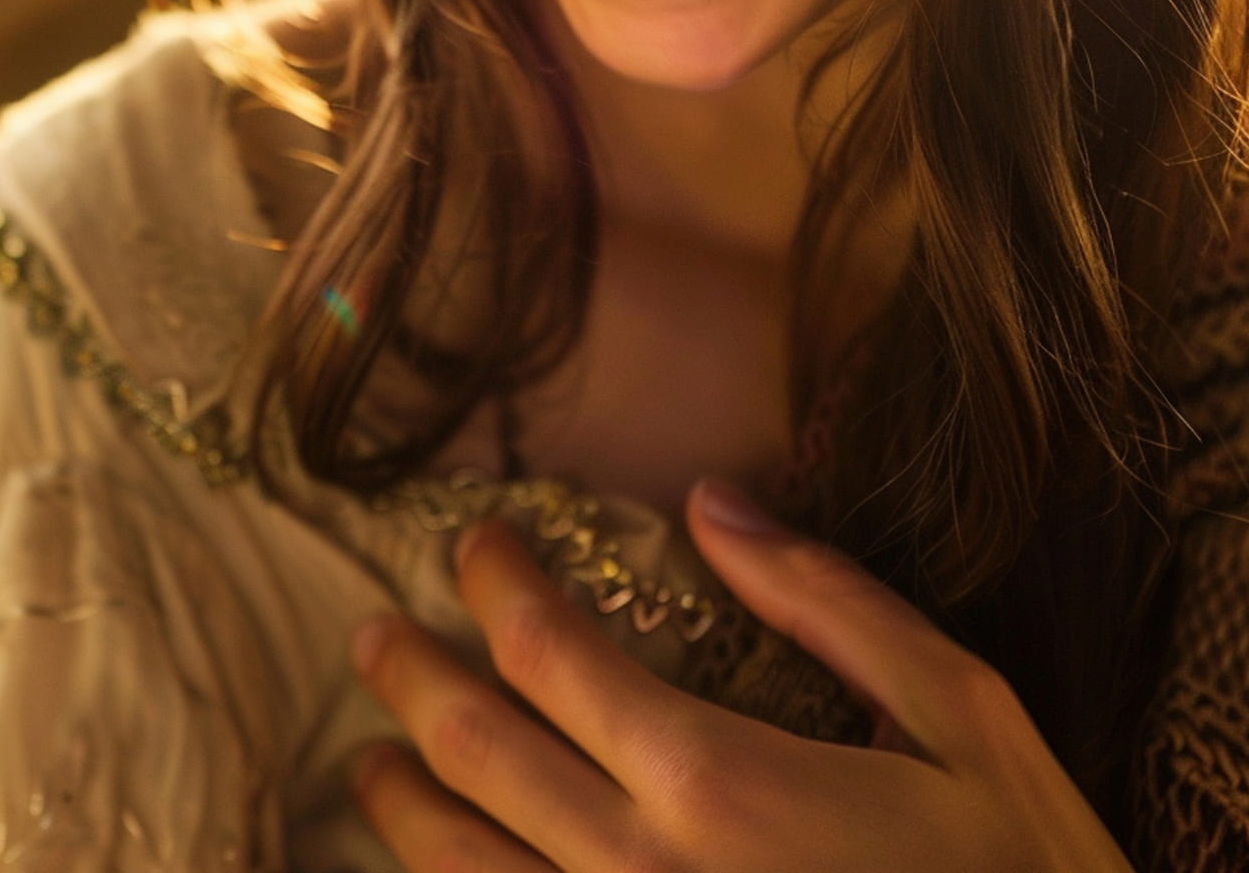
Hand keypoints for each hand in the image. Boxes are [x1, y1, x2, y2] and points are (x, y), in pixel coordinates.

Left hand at [348, 480, 1133, 872]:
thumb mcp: (967, 720)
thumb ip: (832, 606)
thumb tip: (714, 504)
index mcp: (714, 777)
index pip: (544, 646)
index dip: (489, 580)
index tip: (474, 544)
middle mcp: (636, 870)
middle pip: (472, 752)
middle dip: (409, 680)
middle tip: (374, 639)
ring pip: (455, 869)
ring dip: (399, 804)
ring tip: (372, 763)